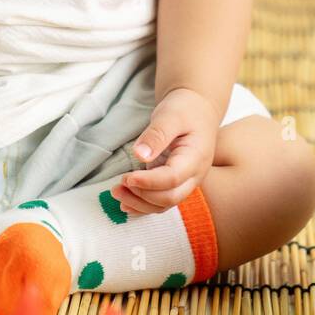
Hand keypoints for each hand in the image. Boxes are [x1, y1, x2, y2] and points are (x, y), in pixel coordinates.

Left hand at [111, 87, 218, 215]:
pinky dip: (144, 205)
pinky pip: (162, 201)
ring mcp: (186, 181)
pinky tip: (126, 204)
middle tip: (117, 186)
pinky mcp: (176, 182)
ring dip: (139, 203)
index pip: (172, 178)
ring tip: (117, 193)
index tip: (127, 177)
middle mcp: (194, 175)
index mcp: (195, 157)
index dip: (148, 182)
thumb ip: (157, 135)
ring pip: (164, 204)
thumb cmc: (185, 109)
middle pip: (169, 197)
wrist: (197, 109)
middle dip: (141, 196)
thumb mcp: (171, 115)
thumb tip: (140, 155)